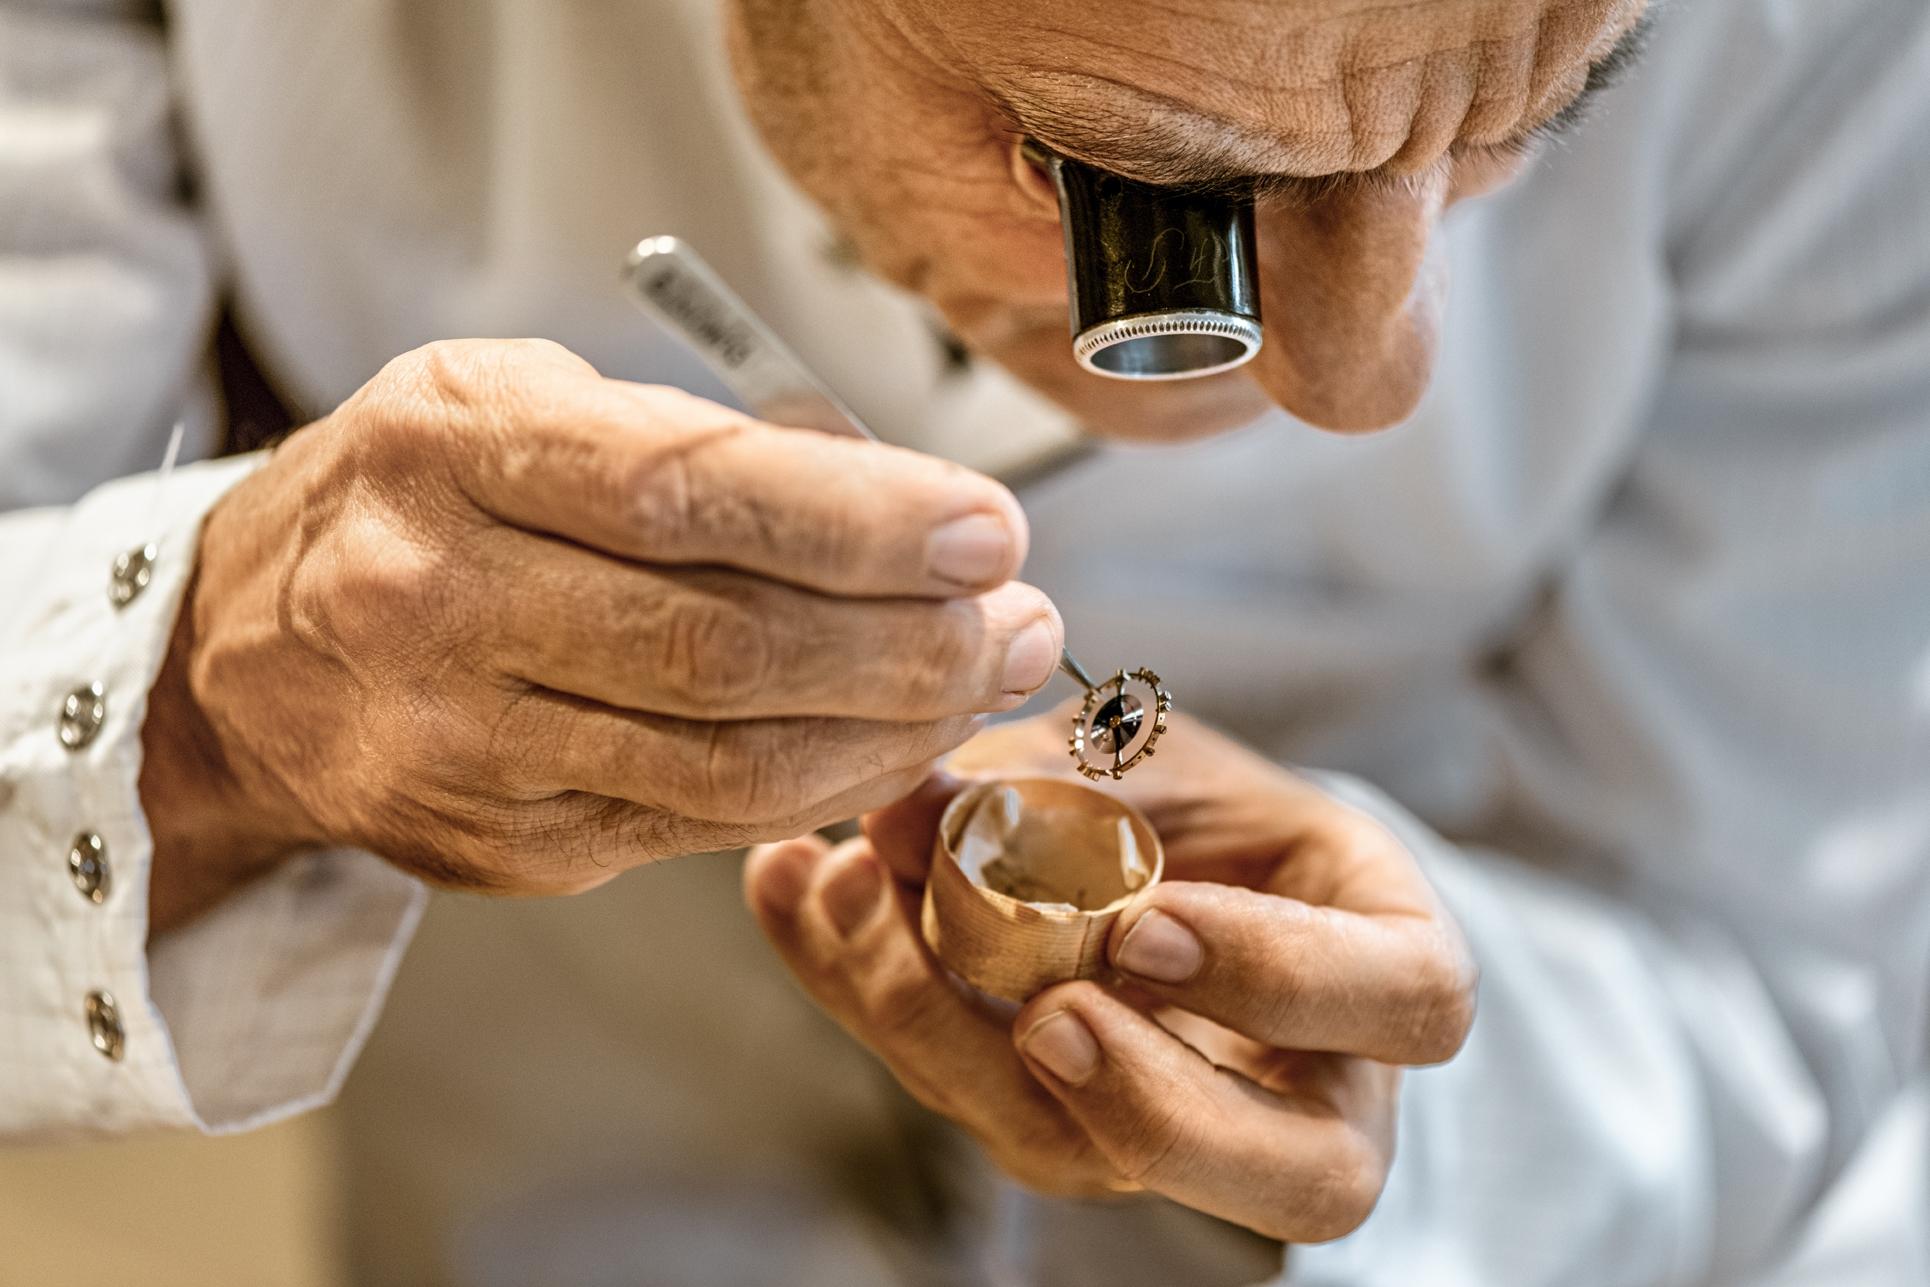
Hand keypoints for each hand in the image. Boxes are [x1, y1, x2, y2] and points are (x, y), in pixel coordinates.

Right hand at [141, 338, 1062, 929]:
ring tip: (988, 676)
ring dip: (895, 729)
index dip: (855, 521)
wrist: (249, 651)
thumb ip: (697, 442)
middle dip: (912, 644)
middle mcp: (434, 601)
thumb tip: (905, 508)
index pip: (682, 492)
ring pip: (729, 764)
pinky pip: (702, 828)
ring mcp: (460, 746)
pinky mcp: (501, 847)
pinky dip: (826, 787)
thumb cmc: (426, 496)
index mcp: (450, 449)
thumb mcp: (525, 402)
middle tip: (1024, 620)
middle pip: (722, 648)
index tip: (987, 529)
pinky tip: (896, 741)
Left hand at [743, 711, 1474, 1241]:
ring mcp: (1176, 1138)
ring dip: (947, 1031)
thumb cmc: (1210, 809)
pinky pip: (961, 1097)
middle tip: (1035, 1012)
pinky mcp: (1057, 1133)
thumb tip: (912, 801)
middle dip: (1147, 1101)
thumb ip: (1070, 779)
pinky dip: (857, 987)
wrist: (1170, 863)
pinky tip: (791, 890)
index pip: (1405, 1005)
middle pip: (1293, 1177)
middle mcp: (1305, 1093)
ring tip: (850, 893)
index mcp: (1385, 972)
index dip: (1279, 981)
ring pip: (1089, 1159)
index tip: (1147, 924)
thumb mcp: (1169, 762)